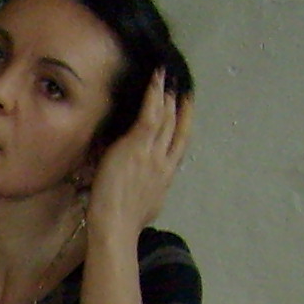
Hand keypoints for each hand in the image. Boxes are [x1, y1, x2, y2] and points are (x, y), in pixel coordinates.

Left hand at [82, 78, 190, 245]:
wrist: (116, 226)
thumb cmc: (124, 223)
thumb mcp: (147, 206)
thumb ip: (149, 189)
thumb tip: (145, 186)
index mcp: (166, 176)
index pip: (179, 143)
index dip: (185, 122)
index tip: (187, 108)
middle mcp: (164, 161)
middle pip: (176, 126)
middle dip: (178, 105)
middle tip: (179, 86)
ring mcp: (152, 152)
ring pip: (165, 116)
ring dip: (166, 94)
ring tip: (165, 76)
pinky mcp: (137, 145)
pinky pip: (150, 113)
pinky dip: (154, 94)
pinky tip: (156, 79)